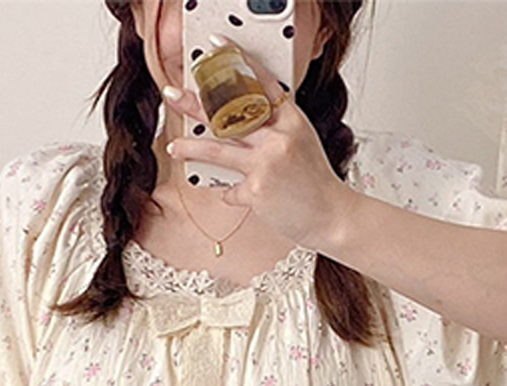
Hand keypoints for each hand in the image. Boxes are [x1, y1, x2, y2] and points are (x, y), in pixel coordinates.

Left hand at [163, 39, 348, 250]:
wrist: (332, 217)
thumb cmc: (314, 183)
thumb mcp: (301, 142)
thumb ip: (275, 128)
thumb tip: (238, 125)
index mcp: (292, 120)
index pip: (262, 83)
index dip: (239, 62)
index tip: (217, 47)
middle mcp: (279, 137)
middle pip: (230, 115)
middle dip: (197, 104)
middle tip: (173, 95)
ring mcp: (267, 164)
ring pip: (219, 150)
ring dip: (192, 147)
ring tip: (174, 146)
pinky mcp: (257, 191)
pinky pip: (230, 190)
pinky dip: (228, 194)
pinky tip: (233, 194)